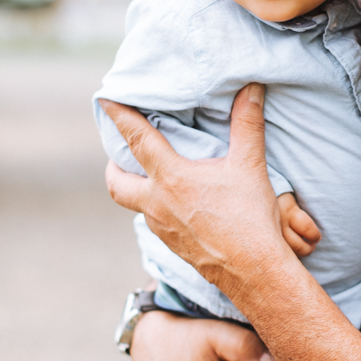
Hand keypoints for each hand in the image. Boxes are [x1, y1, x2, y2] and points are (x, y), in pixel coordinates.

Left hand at [100, 85, 360, 360]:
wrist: (254, 272)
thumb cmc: (250, 218)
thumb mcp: (250, 166)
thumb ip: (247, 123)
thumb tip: (251, 88)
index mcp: (172, 179)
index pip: (137, 139)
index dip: (120, 117)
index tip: (106, 101)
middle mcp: (158, 204)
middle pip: (116, 184)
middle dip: (113, 167)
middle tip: (119, 154)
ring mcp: (162, 229)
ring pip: (136, 206)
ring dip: (138, 189)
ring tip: (154, 177)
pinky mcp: (173, 247)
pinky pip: (156, 224)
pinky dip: (159, 210)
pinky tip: (179, 207)